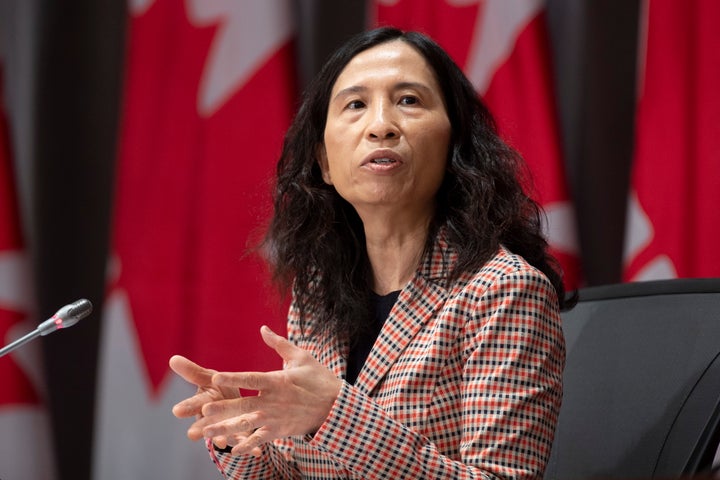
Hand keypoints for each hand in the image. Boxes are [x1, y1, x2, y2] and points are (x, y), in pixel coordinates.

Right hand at [169, 355, 255, 452]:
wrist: (235, 401)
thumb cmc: (218, 388)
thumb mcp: (207, 378)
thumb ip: (193, 372)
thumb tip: (173, 359)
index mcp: (203, 403)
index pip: (193, 405)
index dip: (186, 407)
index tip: (177, 410)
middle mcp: (212, 419)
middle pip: (205, 424)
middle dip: (199, 428)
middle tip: (191, 435)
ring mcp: (226, 428)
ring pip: (223, 434)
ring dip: (221, 437)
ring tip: (220, 442)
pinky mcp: (241, 435)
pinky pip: (246, 442)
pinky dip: (251, 447)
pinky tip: (256, 452)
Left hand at [199, 325, 342, 455]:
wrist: (336, 407)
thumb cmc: (318, 379)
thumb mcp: (301, 357)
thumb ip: (278, 344)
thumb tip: (262, 329)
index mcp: (277, 381)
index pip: (251, 379)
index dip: (233, 379)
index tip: (215, 378)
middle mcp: (273, 401)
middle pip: (244, 405)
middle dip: (223, 408)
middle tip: (203, 409)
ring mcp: (275, 418)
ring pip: (247, 425)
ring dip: (226, 428)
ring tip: (206, 431)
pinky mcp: (279, 431)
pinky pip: (259, 440)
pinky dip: (246, 445)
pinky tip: (231, 450)